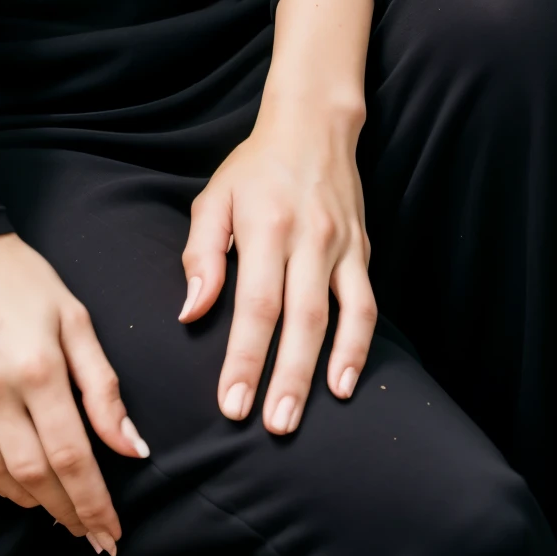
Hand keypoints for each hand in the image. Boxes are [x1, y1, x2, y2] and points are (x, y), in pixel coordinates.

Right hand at [0, 232, 149, 552]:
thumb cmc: (23, 278)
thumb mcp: (75, 319)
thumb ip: (102, 387)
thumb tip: (131, 447)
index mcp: (38, 369)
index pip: (72, 457)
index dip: (95, 503)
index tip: (112, 533)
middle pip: (34, 475)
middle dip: (66, 512)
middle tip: (89, 534)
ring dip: (28, 499)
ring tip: (54, 508)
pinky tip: (9, 478)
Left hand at [180, 0, 377, 435]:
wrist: (314, 127)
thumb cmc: (253, 168)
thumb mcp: (214, 198)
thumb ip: (201, 256)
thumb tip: (191, 314)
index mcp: (264, 227)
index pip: (254, 305)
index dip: (244, 358)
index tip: (231, 403)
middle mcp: (307, 239)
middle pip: (297, 320)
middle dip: (284, 378)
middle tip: (272, 428)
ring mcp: (340, 247)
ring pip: (336, 318)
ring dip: (322, 372)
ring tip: (305, 417)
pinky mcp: (362, 252)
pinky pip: (366, 306)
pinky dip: (359, 347)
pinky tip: (347, 384)